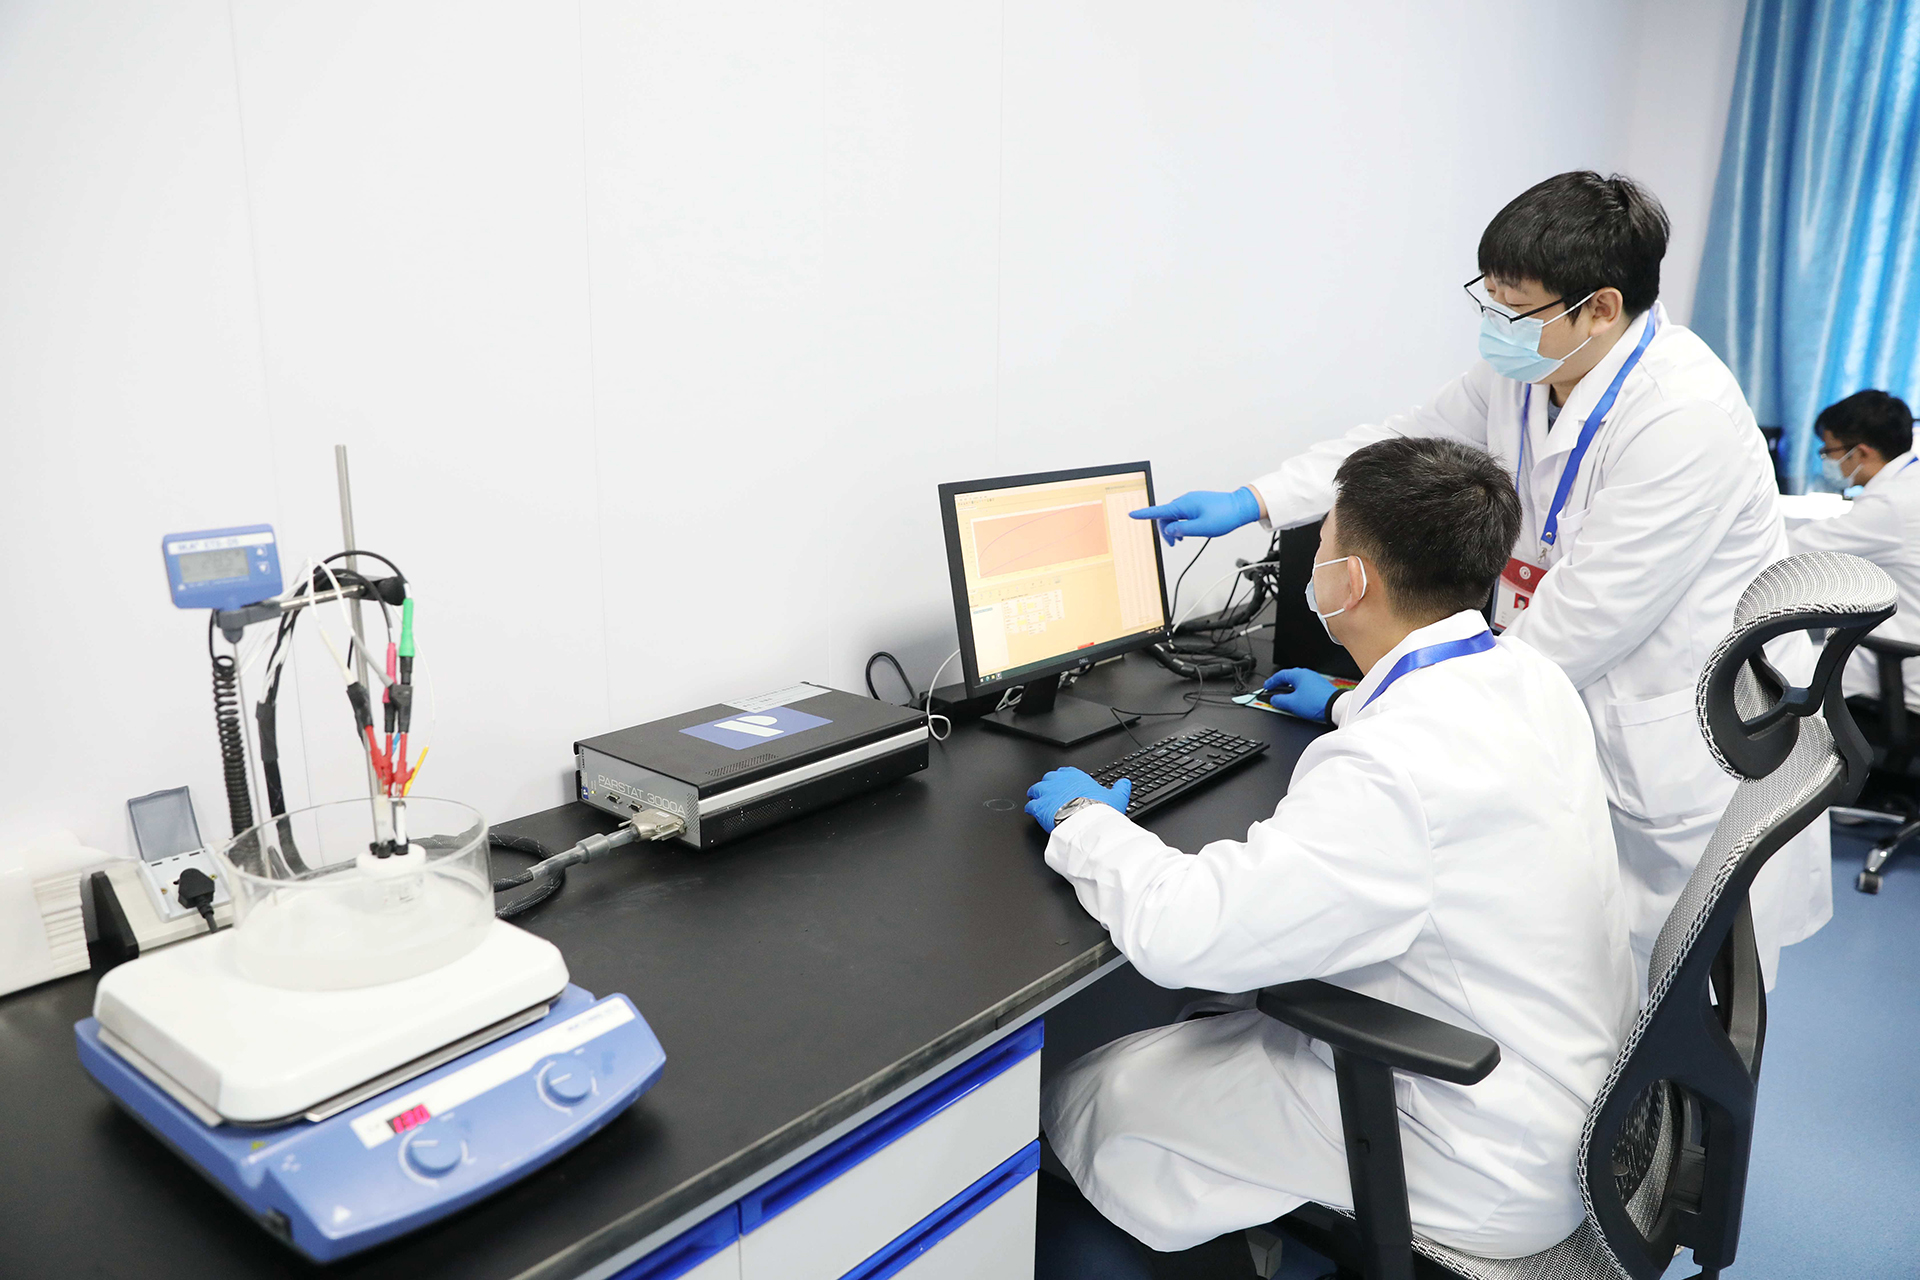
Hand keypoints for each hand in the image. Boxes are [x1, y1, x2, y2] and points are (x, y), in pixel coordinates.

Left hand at [1024, 767, 1132, 832]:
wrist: (1087, 823)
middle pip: (1048, 778)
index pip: (1065, 771)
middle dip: (1047, 784)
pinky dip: (1030, 808)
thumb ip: (1120, 789)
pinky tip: (1031, 811)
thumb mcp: (1116, 797)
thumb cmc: (1100, 810)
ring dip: (1035, 794)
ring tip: (1034, 797)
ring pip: (1036, 789)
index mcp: (1075, 776)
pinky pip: (1031, 805)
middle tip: (1047, 790)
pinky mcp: (1039, 807)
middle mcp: (1059, 781)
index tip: (1062, 781)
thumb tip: (1125, 783)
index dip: (1062, 777)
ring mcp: (1047, 793)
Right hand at [1129, 487, 1261, 544]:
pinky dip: (1181, 523)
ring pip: (1174, 515)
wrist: (1240, 507)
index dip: (1144, 514)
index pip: (1159, 511)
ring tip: (1182, 539)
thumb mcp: (1201, 529)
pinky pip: (1182, 513)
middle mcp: (1185, 500)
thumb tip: (1170, 531)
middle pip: (1166, 516)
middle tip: (1175, 544)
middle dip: (1166, 530)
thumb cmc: (1224, 516)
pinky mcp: (1197, 503)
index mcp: (1184, 505)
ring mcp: (1191, 501)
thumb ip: (1182, 530)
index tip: (1132, 514)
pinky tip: (1188, 531)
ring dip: (1175, 528)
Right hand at [1261, 668, 1340, 722]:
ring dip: (1288, 690)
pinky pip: (1304, 687)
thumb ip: (1279, 700)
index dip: (1271, 682)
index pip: (1280, 675)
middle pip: (1289, 678)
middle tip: (1273, 691)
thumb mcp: (1292, 703)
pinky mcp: (1319, 687)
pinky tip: (1297, 700)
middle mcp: (1307, 674)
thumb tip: (1274, 699)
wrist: (1335, 706)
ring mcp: (1314, 680)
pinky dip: (1297, 692)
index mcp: (1299, 674)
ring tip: (1284, 698)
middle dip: (1279, 685)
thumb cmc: (1316, 702)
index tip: (1266, 687)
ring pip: (1297, 683)